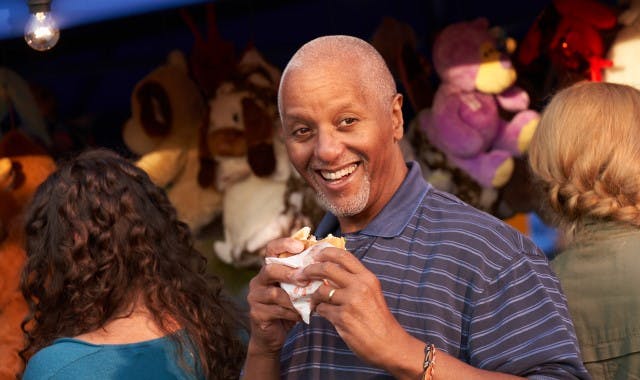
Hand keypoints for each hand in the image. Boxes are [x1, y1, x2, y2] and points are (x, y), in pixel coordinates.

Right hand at [246, 237, 305, 354]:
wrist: (273, 334)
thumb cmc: (289, 307)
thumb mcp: (296, 289)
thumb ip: (304, 276)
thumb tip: (327, 260)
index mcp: (268, 269)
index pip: (271, 249)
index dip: (284, 244)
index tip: (300, 246)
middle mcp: (258, 280)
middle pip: (269, 270)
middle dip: (289, 273)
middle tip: (304, 279)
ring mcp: (255, 297)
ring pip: (274, 293)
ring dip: (294, 298)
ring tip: (308, 301)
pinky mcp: (257, 314)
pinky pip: (276, 310)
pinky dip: (292, 312)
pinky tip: (301, 315)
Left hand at [302, 246, 408, 367]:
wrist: (389, 344)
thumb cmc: (379, 320)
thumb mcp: (371, 293)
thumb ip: (354, 281)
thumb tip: (329, 272)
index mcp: (367, 277)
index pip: (343, 256)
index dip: (325, 252)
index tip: (314, 255)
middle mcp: (360, 286)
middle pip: (327, 268)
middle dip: (309, 270)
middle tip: (300, 274)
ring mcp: (351, 301)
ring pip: (321, 291)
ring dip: (313, 296)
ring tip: (314, 301)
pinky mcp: (342, 318)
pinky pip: (322, 309)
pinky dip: (319, 311)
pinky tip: (322, 313)